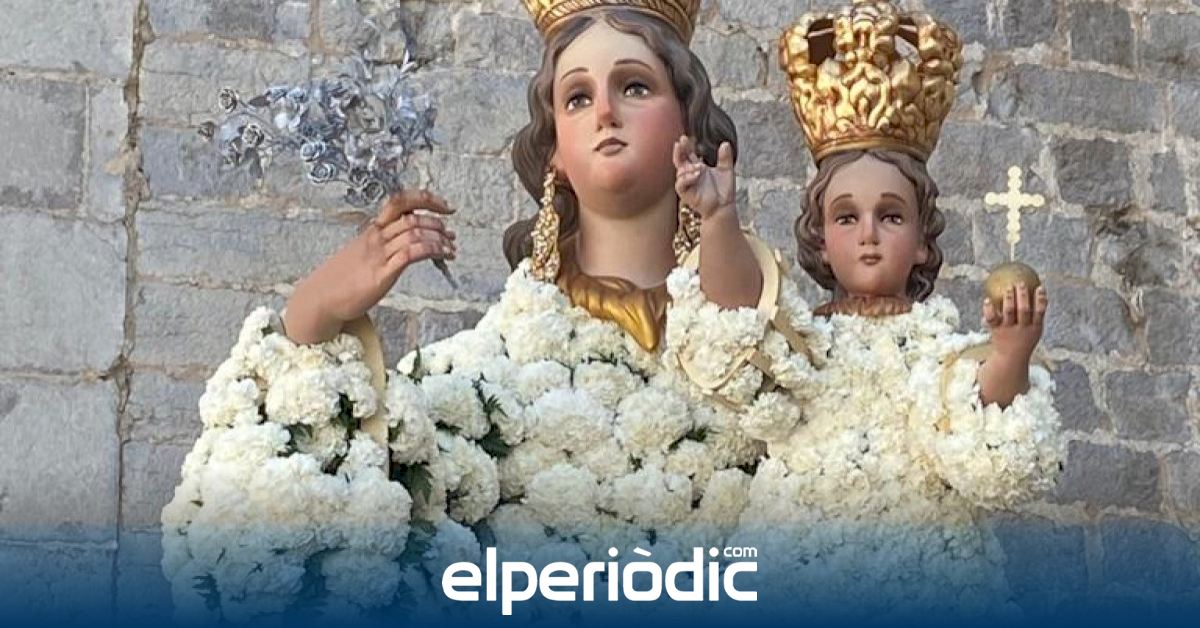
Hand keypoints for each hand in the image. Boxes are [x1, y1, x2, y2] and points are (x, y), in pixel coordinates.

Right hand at [312, 189, 455, 324]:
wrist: (320, 298)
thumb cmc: (342, 279)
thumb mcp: (363, 253)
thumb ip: (384, 244)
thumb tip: (408, 241)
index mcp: (372, 230)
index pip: (400, 202)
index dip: (426, 199)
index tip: (445, 205)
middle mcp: (376, 237)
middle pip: (412, 217)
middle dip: (438, 222)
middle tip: (451, 234)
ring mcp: (378, 255)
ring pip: (414, 233)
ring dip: (439, 238)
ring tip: (451, 248)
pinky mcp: (381, 274)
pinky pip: (410, 254)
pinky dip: (431, 250)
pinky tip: (442, 255)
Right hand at [673, 135, 735, 219]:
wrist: (724, 206)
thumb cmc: (724, 190)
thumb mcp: (727, 170)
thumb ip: (725, 158)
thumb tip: (726, 143)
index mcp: (698, 167)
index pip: (688, 155)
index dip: (685, 146)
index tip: (685, 138)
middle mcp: (690, 174)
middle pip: (679, 160)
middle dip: (679, 152)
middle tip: (680, 143)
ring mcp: (687, 184)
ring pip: (679, 172)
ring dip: (688, 167)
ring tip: (700, 167)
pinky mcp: (685, 193)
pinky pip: (680, 184)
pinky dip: (687, 178)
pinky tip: (696, 174)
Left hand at [983, 284, 1046, 362]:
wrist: (1010, 360)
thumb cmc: (1024, 341)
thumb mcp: (1035, 331)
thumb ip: (1036, 315)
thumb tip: (1039, 291)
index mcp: (1035, 328)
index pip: (1040, 312)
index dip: (1040, 299)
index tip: (1039, 287)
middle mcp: (1022, 329)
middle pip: (1024, 310)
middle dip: (1023, 296)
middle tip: (1020, 283)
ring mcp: (1008, 330)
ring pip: (1009, 312)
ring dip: (1009, 299)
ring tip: (1008, 288)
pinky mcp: (996, 331)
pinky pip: (992, 319)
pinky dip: (989, 309)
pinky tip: (987, 299)